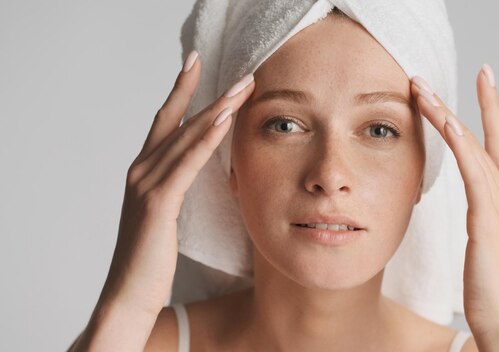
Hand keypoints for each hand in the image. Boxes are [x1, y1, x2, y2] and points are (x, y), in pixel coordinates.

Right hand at [100, 51, 255, 316]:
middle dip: (213, 95)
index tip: (197, 62)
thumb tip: (200, 170)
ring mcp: (146, 183)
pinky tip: (224, 121)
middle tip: (244, 75)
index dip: (182, 90)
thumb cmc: (151, 256)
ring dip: (217, 110)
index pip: (166, 120)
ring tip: (243, 89)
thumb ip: (177, 186)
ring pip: (186, 137)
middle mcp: (141, 169)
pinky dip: (206, 139)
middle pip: (180, 122)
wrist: (128, 293)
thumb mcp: (166, 213)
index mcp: (144, 170)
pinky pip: (186, 163)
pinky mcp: (156, 202)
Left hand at [410, 65, 498, 350]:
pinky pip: (474, 173)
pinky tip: (449, 125)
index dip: (488, 111)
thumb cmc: (490, 284)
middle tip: (453, 73)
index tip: (479, 82)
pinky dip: (463, 145)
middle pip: (487, 135)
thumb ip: (478, 217)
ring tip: (423, 90)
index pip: (494, 144)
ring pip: (473, 146)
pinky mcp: (488, 219)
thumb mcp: (481, 241)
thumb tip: (467, 210)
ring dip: (448, 115)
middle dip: (473, 101)